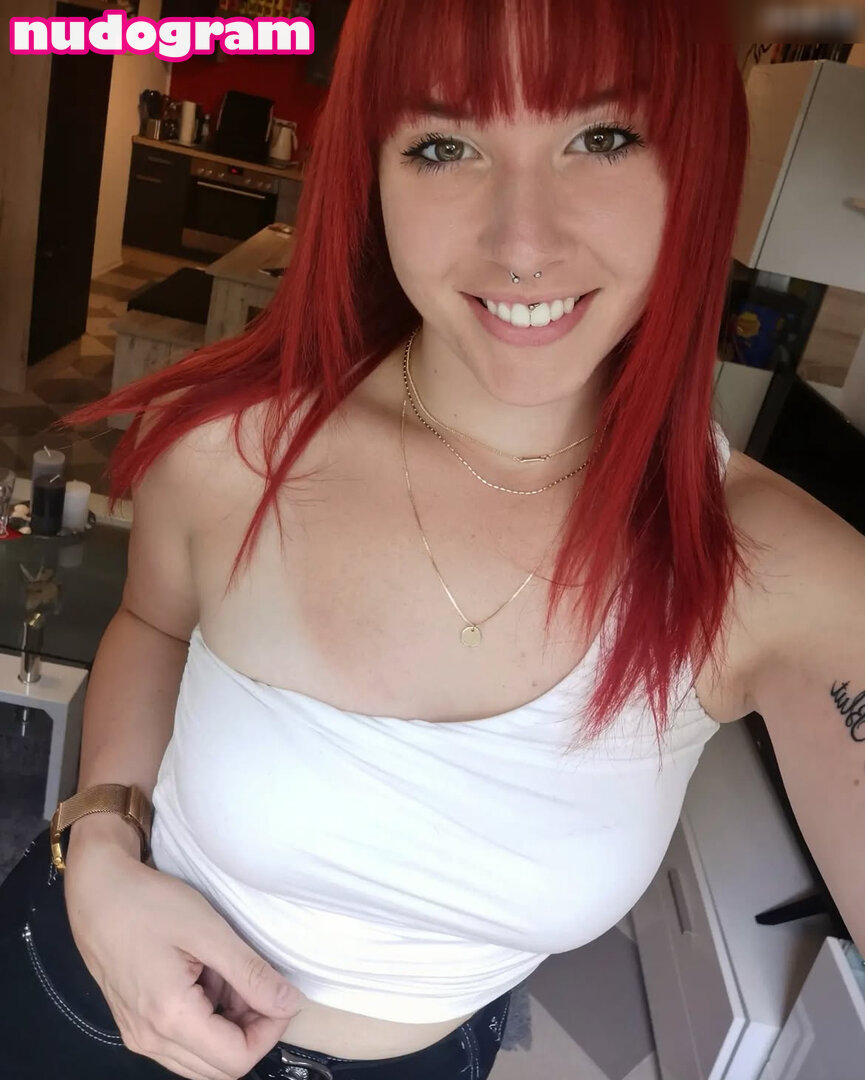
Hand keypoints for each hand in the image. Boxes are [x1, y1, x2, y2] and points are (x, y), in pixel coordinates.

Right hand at [64, 838, 301, 1079]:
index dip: (269, 1032)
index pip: (236, 1060)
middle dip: (251, 1032)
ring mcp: (139, 1036)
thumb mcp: (209, 932)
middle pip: (220, 1068)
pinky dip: (206, 1023)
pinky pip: (182, 1045)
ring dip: (229, 1029)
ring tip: (231, 979)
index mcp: (170, 1018)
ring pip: (202, 1061)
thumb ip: (251, 973)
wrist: (98, 894)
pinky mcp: (136, 1026)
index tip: (279, 995)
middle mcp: (150, 1040)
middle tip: (259, 986)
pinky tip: (208, 981)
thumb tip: (290, 1003)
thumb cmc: (150, 905)